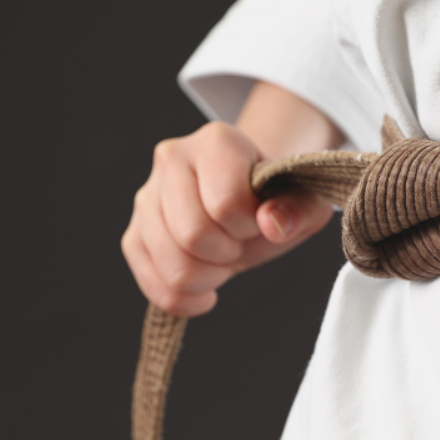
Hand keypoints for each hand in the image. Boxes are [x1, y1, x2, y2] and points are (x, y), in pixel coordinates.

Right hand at [121, 121, 332, 316]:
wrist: (250, 203)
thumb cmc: (275, 199)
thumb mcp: (304, 201)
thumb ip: (298, 209)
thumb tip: (271, 224)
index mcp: (217, 142)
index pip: (226, 203)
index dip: (249, 225)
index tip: (258, 218)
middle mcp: (172, 159)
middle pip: (192, 235)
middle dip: (228, 253)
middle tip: (240, 241)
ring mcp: (147, 198)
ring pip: (171, 264)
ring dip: (209, 277)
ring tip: (224, 258)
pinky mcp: (135, 236)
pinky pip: (153, 284)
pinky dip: (185, 297)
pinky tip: (206, 286)